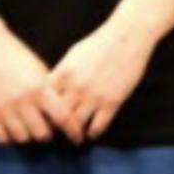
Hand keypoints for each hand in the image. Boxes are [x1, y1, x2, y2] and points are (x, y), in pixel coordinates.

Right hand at [0, 18, 70, 144]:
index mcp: (40, 89)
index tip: (77, 138)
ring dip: (29, 136)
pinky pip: (2, 138)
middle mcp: (23, 102)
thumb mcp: (39, 70)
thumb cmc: (16, 56)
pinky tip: (14, 130)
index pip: (63, 117)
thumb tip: (62, 111)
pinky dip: (10, 138)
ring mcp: (4, 110)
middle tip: (49, 131)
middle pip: (42, 134)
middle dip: (48, 135)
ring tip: (30, 129)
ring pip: (22, 138)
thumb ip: (50, 91)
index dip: (73, 130)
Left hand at [47, 18, 155, 142]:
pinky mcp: (112, 102)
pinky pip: (98, 126)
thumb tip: (53, 87)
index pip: (45, 102)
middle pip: (58, 117)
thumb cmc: (101, 41)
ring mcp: (94, 96)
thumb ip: (62, 72)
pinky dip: (93, 133)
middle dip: (57, 127)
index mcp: (64, 74)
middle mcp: (76, 88)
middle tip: (58, 133)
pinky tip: (92, 133)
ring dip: (75, 134)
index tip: (46, 119)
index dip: (44, 112)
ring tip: (75, 137)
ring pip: (77, 125)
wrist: (129, 36)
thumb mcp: (74, 54)